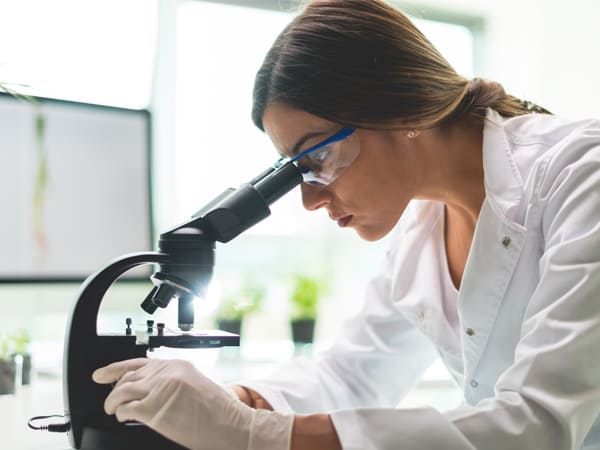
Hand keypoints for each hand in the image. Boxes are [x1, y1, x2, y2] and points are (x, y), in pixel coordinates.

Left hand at [92, 358, 293, 449]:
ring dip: (113, 402)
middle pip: (128, 377)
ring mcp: (160, 389)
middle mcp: (167, 373)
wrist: (230, 424)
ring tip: (113, 410)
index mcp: (177, 365)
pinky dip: (120, 414)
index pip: (139, 362)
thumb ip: (172, 381)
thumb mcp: (195, 384)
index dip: (116, 368)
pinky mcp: (154, 409)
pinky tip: (123, 417)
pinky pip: (126, 409)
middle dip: (115, 389)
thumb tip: (148, 388)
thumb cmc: (218, 411)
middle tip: (111, 400)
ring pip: (122, 391)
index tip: (102, 373)